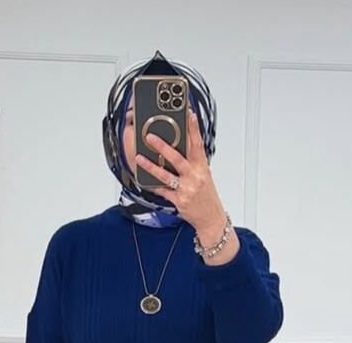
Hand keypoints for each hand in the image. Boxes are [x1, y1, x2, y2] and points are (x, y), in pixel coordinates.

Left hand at [135, 110, 224, 232]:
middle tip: (150, 136)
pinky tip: (145, 180)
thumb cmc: (207, 197)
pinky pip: (163, 191)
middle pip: (177, 158)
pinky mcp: (179, 201)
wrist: (212, 219)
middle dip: (163, 146)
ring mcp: (186, 189)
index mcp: (202, 168)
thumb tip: (179, 147)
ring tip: (139, 158)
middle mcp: (195, 177)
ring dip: (151, 166)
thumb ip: (193, 162)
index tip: (189, 114)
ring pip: (166, 175)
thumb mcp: (204, 176)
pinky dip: (153, 185)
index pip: (198, 144)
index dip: (194, 128)